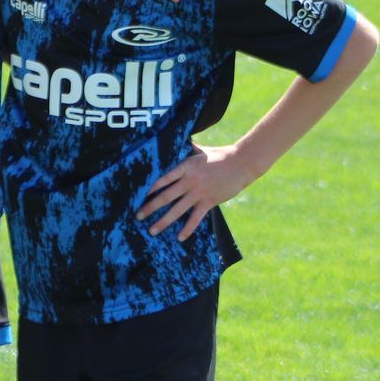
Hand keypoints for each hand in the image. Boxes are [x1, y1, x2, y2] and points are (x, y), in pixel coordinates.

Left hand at [138, 142, 255, 240]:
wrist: (242, 163)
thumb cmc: (220, 155)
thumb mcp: (199, 150)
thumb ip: (185, 150)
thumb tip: (171, 142)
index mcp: (185, 167)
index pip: (162, 178)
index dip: (149, 188)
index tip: (137, 195)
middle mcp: (189, 181)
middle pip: (165, 196)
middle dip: (149, 207)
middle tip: (137, 216)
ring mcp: (199, 192)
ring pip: (177, 210)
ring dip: (163, 221)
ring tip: (151, 230)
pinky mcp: (209, 201)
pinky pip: (196, 218)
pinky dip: (187, 229)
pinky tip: (179, 238)